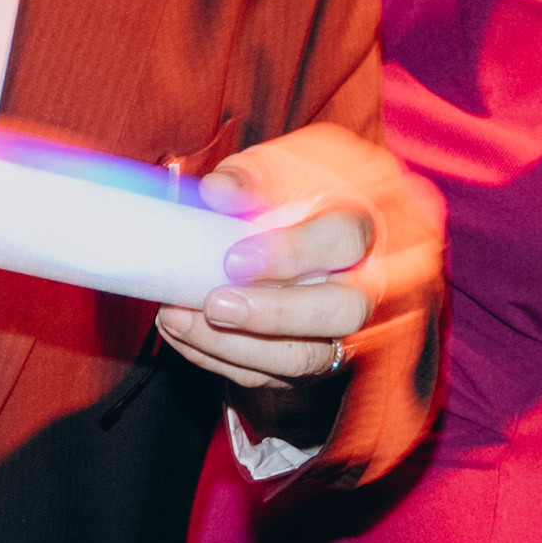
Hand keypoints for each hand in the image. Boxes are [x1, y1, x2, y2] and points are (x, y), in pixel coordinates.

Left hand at [152, 120, 440, 394]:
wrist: (308, 224)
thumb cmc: (296, 193)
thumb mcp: (278, 167)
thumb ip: (252, 175)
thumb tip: (218, 192)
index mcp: (359, 227)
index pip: (343, 242)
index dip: (291, 253)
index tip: (234, 260)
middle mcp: (363, 286)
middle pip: (341, 313)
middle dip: (271, 315)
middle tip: (214, 304)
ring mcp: (340, 331)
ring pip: (303, 357)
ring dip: (233, 346)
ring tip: (177, 318)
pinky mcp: (308, 359)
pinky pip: (268, 375)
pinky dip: (217, 359)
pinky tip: (180, 332)